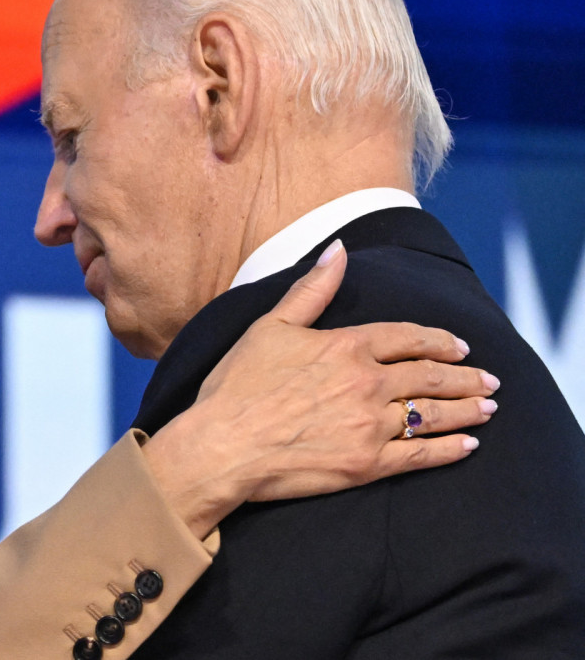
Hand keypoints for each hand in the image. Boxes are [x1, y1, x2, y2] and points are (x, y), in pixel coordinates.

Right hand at [143, 240, 497, 539]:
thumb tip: (338, 249)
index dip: (439, 340)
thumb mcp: (270, 326)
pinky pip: (421, 456)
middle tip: (489, 379)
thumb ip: (311, 289)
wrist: (223, 446)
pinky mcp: (367, 464)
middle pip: (430, 375)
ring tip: (488, 408)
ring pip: (433, 414)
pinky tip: (467, 445)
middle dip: (465, 376)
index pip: (407, 337)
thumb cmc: (237, 387)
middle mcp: (367, 383)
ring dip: (466, 409)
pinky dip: (449, 449)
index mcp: (346, 346)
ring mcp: (370, 426)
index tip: (459, 346)